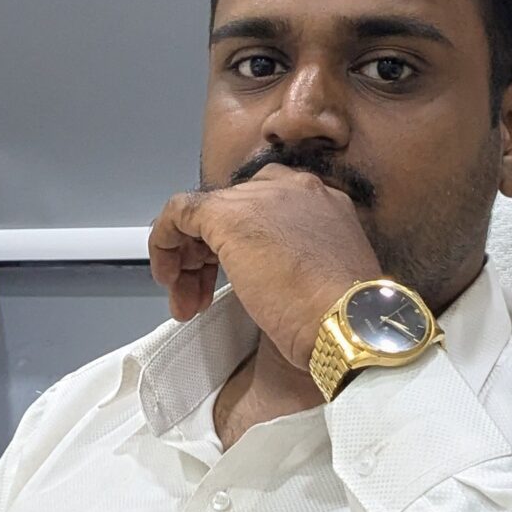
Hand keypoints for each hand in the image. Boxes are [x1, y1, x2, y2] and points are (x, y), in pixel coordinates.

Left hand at [148, 165, 381, 366]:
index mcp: (324, 203)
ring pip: (206, 213)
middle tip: (201, 293)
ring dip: (188, 259)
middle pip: (234, 207)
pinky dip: (165, 241)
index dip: (240, 244)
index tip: (233, 279)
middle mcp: (296, 189)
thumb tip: (262, 276)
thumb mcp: (321, 280)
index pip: (266, 207)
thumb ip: (293, 262)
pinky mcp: (229, 215)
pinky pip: (180, 212)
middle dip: (210, 254)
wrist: (346, 322)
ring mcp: (262, 199)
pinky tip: (167, 276)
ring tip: (186, 299)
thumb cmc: (342, 318)